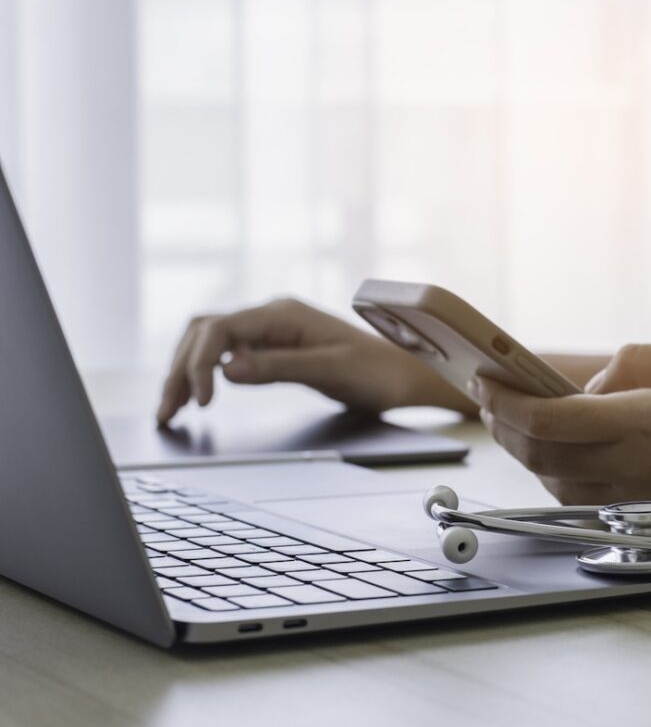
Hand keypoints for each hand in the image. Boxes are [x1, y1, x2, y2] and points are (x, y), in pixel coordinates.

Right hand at [156, 298, 431, 423]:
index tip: (202, 402)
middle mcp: (272, 316)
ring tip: (169, 410)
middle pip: (205, 332)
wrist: (408, 375)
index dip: (201, 363)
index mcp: (283, 314)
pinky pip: (228, 354)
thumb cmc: (378, 372)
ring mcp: (272, 330)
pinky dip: (206, 374)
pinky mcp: (275, 348)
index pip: (221, 328)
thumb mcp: (330, 371)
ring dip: (185, 372)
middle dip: (180, 370)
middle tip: (167, 411)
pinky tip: (196, 396)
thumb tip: (226, 370)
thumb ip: (278, 367)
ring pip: (211, 343)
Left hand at [474, 343, 650, 505]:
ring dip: (524, 452)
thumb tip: (592, 387)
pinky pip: (584, 494)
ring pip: (557, 482)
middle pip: (542, 456)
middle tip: (487, 395)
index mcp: (645, 426)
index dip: (506, 401)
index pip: (550, 420)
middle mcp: (636, 468)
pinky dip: (554, 471)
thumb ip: (636, 364)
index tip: (484, 379)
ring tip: (512, 418)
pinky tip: (556, 447)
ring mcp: (643, 493)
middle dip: (502, 426)